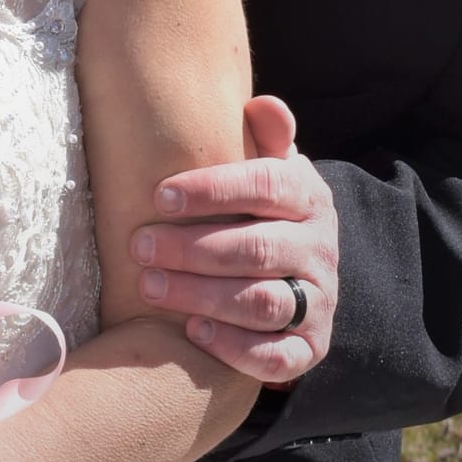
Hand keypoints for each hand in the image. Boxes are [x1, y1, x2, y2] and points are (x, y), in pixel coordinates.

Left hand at [127, 95, 336, 386]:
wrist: (304, 276)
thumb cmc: (266, 212)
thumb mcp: (273, 169)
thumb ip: (267, 137)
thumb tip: (262, 105)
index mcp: (309, 198)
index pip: (267, 186)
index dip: (214, 189)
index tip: (160, 194)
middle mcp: (321, 250)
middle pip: (257, 248)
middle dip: (192, 248)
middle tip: (140, 245)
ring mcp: (319, 302)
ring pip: (263, 303)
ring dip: (202, 296)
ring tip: (150, 287)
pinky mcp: (310, 348)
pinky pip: (277, 356)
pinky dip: (235, 347)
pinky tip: (193, 332)